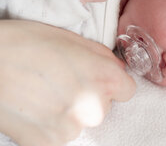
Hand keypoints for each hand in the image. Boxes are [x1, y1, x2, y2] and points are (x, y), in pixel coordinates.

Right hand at [0, 20, 135, 145]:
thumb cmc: (27, 44)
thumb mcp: (73, 40)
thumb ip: (104, 58)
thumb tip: (118, 71)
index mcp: (104, 79)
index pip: (127, 90)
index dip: (113, 84)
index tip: (98, 80)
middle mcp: (93, 109)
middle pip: (104, 107)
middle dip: (89, 96)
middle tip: (63, 82)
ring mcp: (70, 130)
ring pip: (81, 121)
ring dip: (70, 112)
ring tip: (45, 93)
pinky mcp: (47, 144)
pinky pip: (60, 134)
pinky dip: (51, 124)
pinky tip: (36, 107)